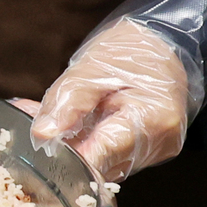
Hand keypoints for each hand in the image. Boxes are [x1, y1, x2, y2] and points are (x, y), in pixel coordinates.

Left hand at [26, 19, 191, 181]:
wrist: (165, 42)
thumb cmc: (133, 48)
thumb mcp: (92, 67)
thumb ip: (67, 102)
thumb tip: (43, 134)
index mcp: (152, 118)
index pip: (102, 154)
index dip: (68, 156)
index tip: (43, 148)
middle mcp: (160, 142)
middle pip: (103, 164)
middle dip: (68, 149)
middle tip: (40, 122)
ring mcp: (157, 150)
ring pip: (105, 163)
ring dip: (79, 146)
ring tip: (59, 117)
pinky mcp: (150, 151)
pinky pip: (114, 156)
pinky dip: (92, 143)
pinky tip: (79, 123)